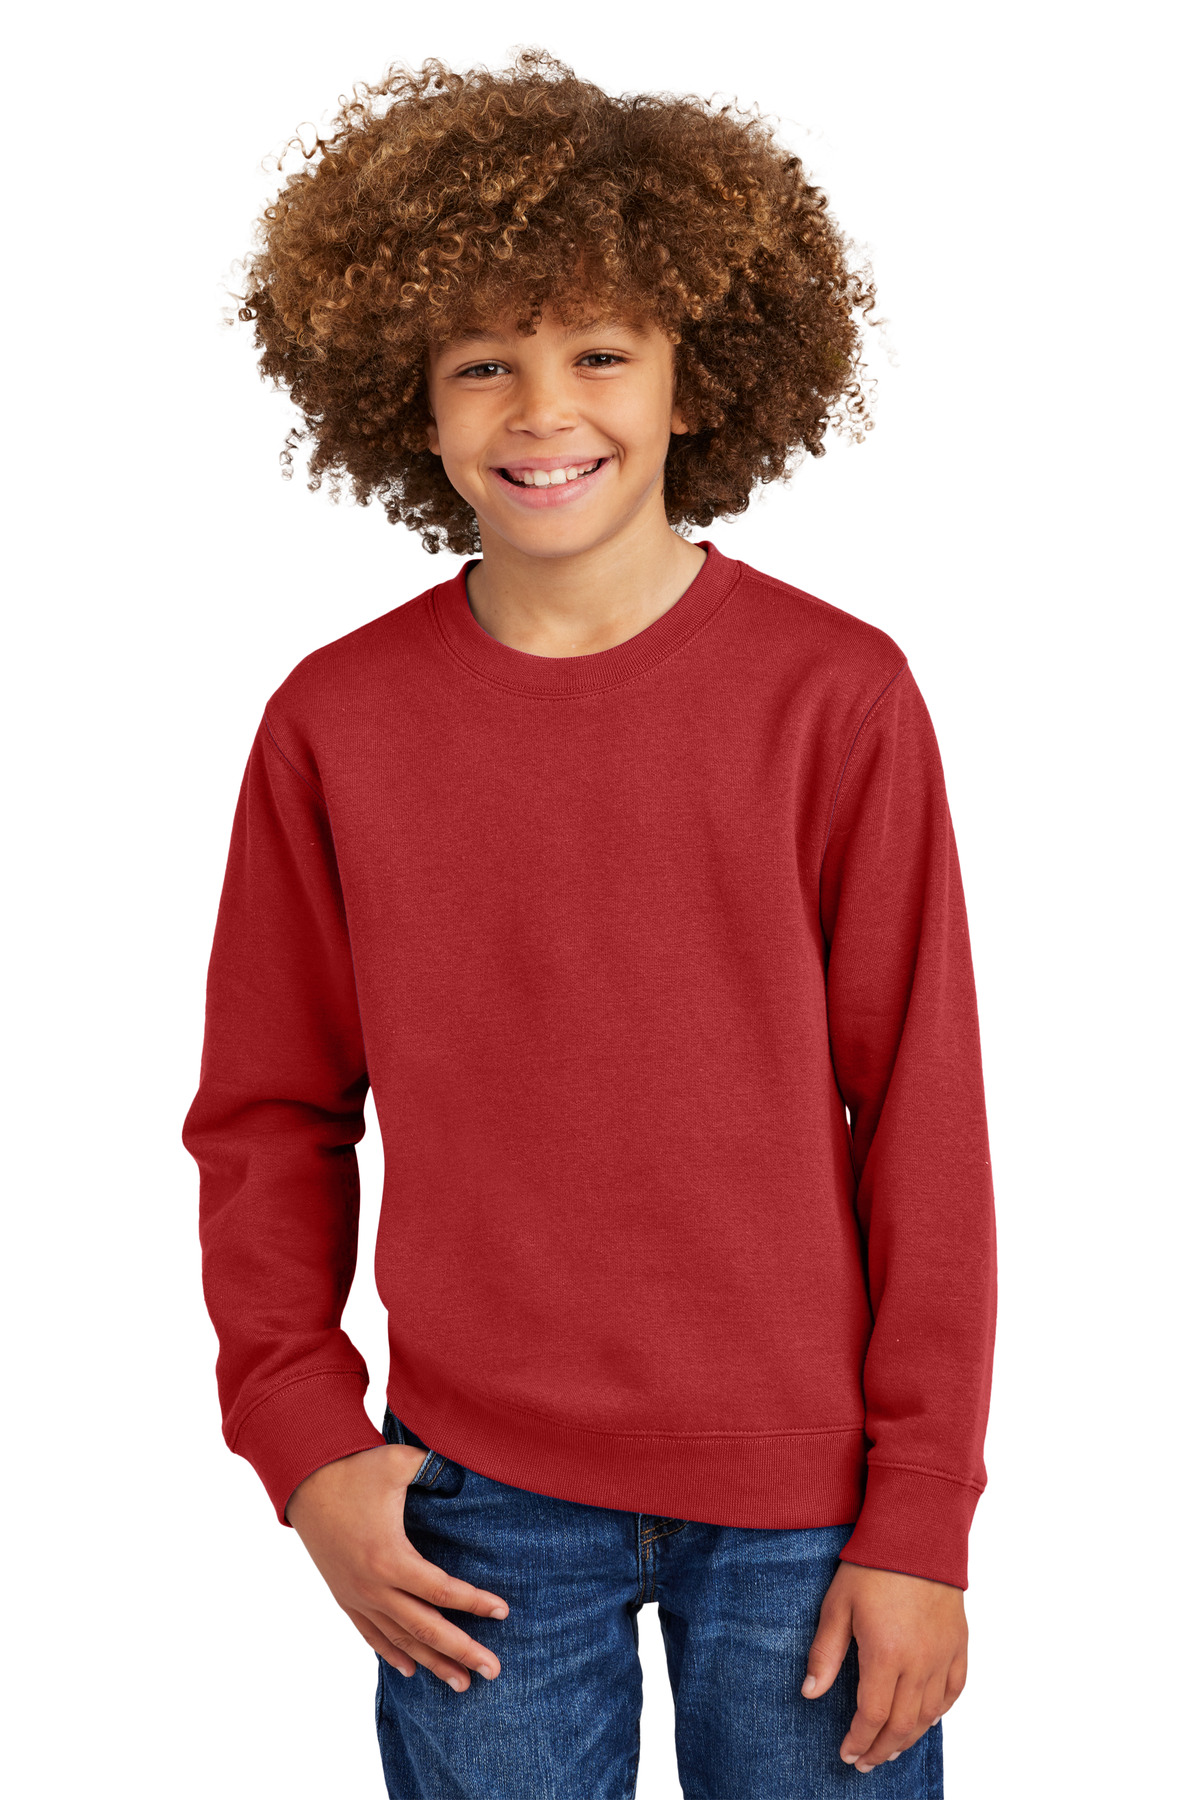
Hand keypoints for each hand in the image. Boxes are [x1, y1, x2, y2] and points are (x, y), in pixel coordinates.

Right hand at [284, 1444, 508, 1689]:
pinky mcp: (344, 1595)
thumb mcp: (400, 1462)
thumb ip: (437, 1468)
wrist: (304, 1479)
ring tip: (461, 1684)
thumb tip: (470, 1469)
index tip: (503, 1613)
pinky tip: (411, 1670)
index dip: (475, 1603)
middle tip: (493, 1671)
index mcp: (390, 1557)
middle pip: (425, 1628)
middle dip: (461, 1651)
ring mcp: (356, 1595)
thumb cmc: (355, 1467)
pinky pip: (371, 1634)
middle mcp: (373, 1586)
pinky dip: (392, 1654)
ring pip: (400, 1639)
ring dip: (432, 1663)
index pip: (442, 1590)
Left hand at [801, 1560, 966, 1771]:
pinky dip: (940, 1711)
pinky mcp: (959, 1644)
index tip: (847, 1753)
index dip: (858, 1740)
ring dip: (908, 1737)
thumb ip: (824, 1653)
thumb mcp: (837, 1605)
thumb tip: (810, 1692)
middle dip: (881, 1749)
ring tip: (890, 1747)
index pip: (871, 1716)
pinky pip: (954, 1690)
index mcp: (885, 1655)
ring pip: (929, 1714)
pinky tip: (926, 1719)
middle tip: (865, 1761)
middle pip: (901, 1724)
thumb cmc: (871, 1566)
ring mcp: (942, 1655)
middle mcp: (919, 1663)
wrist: (916, 1533)